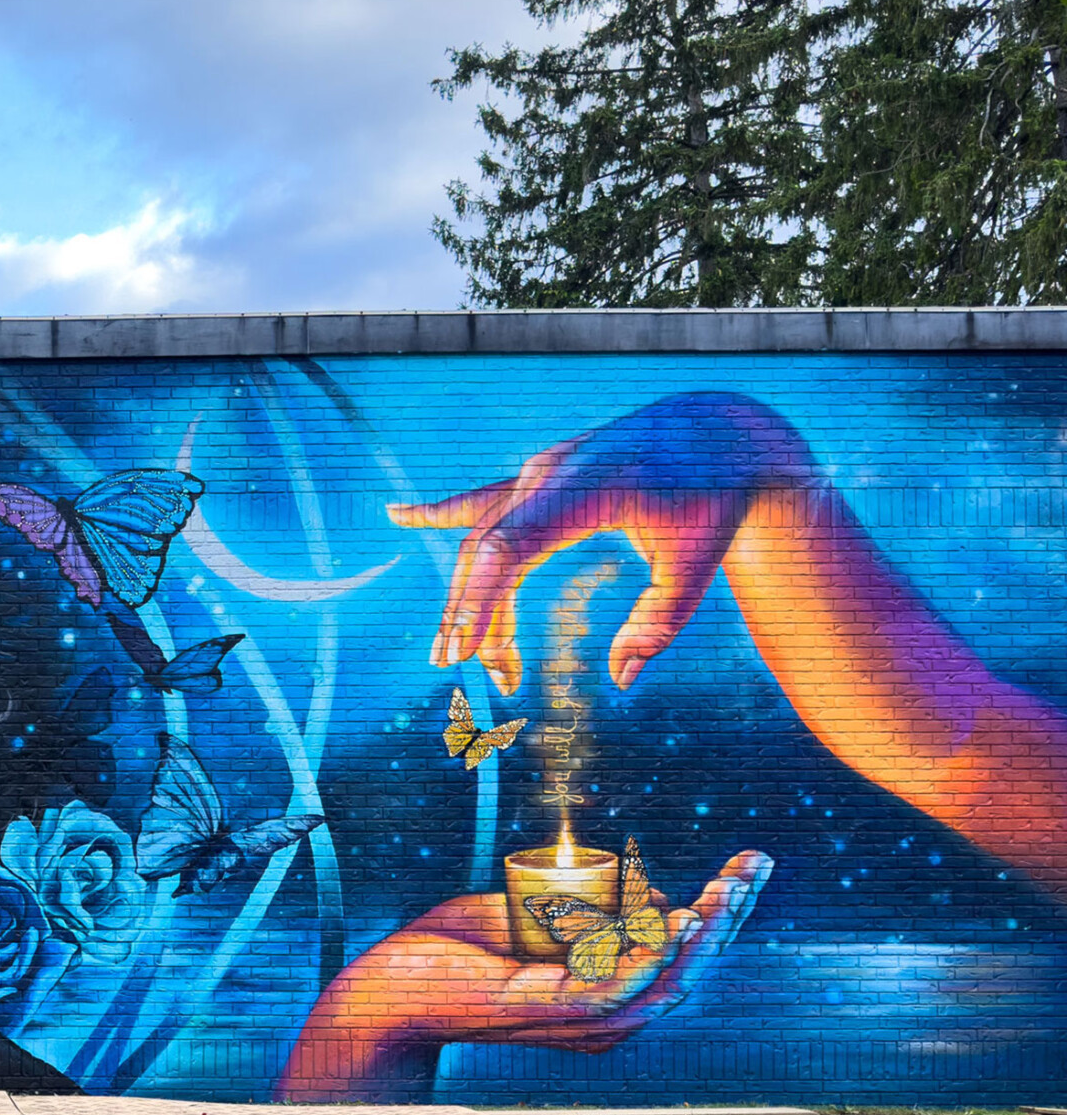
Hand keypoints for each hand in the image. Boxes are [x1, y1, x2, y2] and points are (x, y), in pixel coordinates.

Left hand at [278, 851, 772, 1100]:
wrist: (384, 990)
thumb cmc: (446, 955)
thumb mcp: (527, 916)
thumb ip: (584, 906)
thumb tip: (642, 892)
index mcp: (604, 999)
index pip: (681, 956)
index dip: (720, 914)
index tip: (748, 866)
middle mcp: (606, 1020)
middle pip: (690, 966)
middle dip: (729, 913)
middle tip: (755, 862)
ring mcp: (584, 1021)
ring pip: (666, 976)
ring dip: (706, 929)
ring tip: (729, 885)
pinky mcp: (556, 1010)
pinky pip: (621, 983)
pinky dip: (656, 952)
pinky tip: (683, 917)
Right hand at [386, 392, 814, 693]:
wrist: (716, 433)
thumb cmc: (712, 501)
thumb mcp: (698, 565)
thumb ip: (658, 623)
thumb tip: (622, 680)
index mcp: (588, 490)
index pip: (509, 548)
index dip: (477, 601)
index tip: (461, 651)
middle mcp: (550, 476)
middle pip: (484, 552)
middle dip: (469, 616)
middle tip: (470, 674)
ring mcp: (538, 473)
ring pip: (482, 540)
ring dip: (472, 599)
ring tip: (482, 661)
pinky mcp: (538, 477)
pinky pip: (482, 500)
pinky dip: (441, 512)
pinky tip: (398, 514)